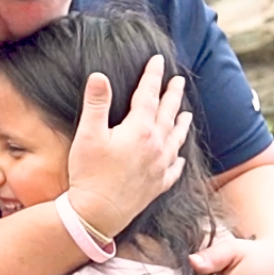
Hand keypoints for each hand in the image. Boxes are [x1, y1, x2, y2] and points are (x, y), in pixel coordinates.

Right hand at [66, 55, 191, 239]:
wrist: (97, 213)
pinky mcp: (157, 185)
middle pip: (167, 114)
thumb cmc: (89, 173)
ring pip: (175, 139)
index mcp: (140, 130)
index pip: (148, 95)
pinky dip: (178, 159)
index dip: (153, 76)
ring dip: (180, 124)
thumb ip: (96, 103)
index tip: (158, 61)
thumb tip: (99, 75)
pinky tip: (179, 158)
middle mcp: (155, 146)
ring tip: (186, 114)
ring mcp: (159, 167)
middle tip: (178, 81)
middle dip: (172, 95)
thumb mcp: (87, 134)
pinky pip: (174, 169)